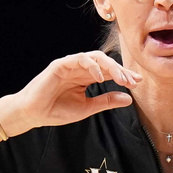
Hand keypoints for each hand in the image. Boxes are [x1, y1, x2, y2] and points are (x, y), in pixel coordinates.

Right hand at [13, 51, 140, 133]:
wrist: (34, 114)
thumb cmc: (57, 110)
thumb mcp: (87, 107)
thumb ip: (106, 101)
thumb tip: (128, 99)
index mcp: (87, 78)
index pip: (110, 73)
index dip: (124, 76)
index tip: (137, 83)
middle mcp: (81, 69)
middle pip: (106, 63)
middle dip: (121, 71)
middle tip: (132, 81)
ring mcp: (71, 65)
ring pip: (95, 58)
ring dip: (110, 67)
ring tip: (121, 78)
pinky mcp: (60, 64)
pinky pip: (79, 59)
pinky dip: (92, 66)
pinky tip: (100, 77)